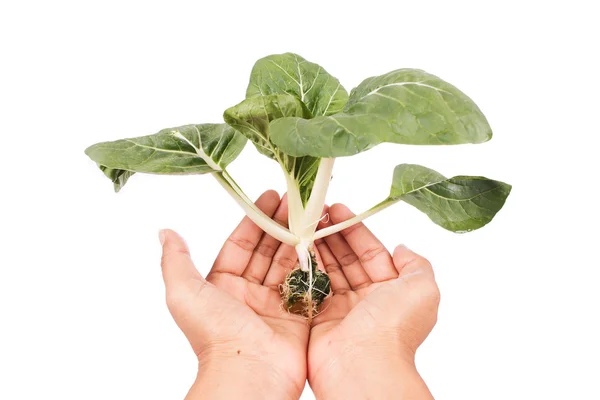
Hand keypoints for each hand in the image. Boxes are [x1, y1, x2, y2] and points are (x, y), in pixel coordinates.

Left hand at [159, 190, 306, 399]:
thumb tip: (165, 232)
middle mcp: (249, 293)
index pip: (241, 244)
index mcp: (223, 286)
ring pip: (289, 262)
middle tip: (296, 200)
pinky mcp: (299, 315)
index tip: (269, 197)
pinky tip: (322, 239)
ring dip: (300, 237)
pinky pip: (308, 282)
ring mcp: (275, 303)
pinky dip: (315, 261)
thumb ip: (175, 260)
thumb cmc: (214, 335)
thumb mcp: (185, 293)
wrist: (250, 372)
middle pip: (268, 250)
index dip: (254, 219)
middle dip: (281, 223)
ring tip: (313, 213)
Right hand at [309, 204, 439, 398]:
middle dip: (333, 235)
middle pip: (347, 259)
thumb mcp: (422, 288)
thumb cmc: (393, 327)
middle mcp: (367, 299)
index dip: (356, 230)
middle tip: (316, 214)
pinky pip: (310, 287)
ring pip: (327, 270)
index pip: (371, 252)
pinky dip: (303, 267)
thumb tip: (402, 248)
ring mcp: (341, 309)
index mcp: (391, 291)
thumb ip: (416, 264)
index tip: (339, 210)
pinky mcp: (318, 319)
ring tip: (303, 225)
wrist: (362, 366)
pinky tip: (295, 247)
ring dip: (317, 247)